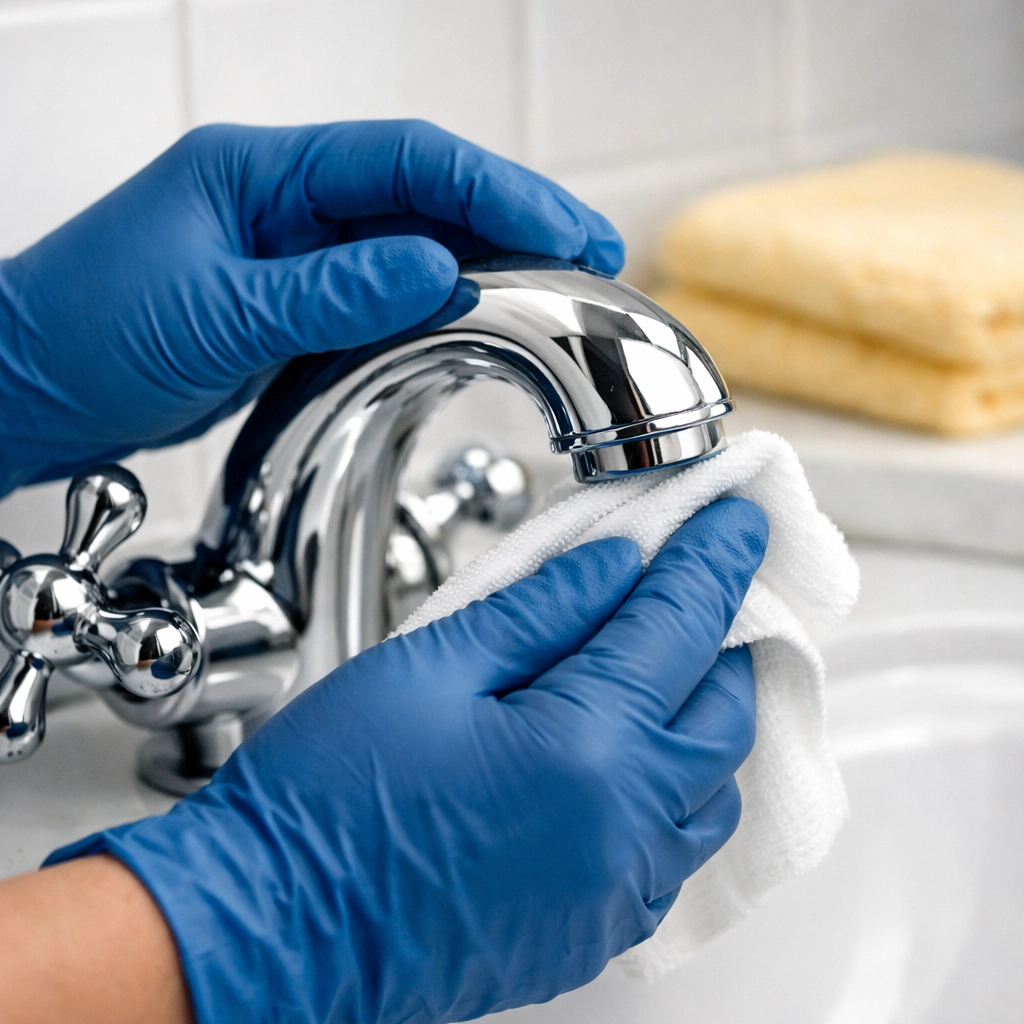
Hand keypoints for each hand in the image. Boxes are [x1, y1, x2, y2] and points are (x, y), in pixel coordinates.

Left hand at [0, 120, 622, 495]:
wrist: (31, 392)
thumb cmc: (84, 336)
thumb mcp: (214, 312)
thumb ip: (330, 293)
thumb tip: (437, 273)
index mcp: (259, 171)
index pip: (404, 160)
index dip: (493, 190)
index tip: (562, 228)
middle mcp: (284, 201)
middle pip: (422, 193)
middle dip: (511, 219)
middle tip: (588, 252)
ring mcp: (292, 252)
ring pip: (411, 243)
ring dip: (486, 263)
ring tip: (556, 285)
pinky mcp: (295, 304)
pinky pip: (384, 293)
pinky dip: (438, 303)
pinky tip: (482, 317)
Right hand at [47, 497, 766, 1023]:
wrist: (271, 927)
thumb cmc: (328, 796)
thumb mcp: (429, 666)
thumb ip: (541, 610)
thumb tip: (616, 566)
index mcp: (584, 749)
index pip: (681, 628)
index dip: (714, 561)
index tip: (737, 521)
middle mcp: (621, 830)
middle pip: (722, 715)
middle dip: (725, 639)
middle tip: (701, 590)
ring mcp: (613, 893)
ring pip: (712, 791)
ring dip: (707, 721)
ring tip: (672, 671)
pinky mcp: (591, 931)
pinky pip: (675, 855)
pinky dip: (679, 794)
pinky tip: (637, 764)